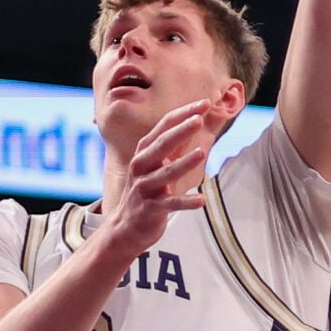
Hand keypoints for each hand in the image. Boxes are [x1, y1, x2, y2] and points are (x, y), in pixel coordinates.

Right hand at [107, 100, 213, 253]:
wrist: (126, 226)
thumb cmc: (147, 190)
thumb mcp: (158, 164)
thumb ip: (175, 146)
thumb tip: (196, 121)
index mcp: (144, 152)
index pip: (163, 127)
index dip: (183, 114)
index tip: (204, 103)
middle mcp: (140, 167)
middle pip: (161, 145)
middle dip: (180, 131)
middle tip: (199, 119)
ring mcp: (144, 188)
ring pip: (165, 174)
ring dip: (183, 163)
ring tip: (201, 153)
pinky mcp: (150, 209)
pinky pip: (170, 204)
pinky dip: (186, 202)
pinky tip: (202, 200)